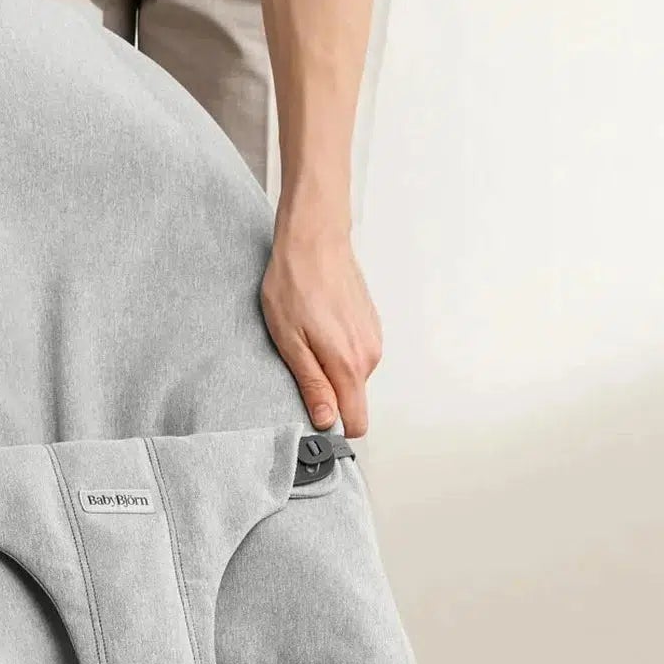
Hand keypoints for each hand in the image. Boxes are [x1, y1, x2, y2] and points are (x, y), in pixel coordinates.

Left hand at [259, 219, 381, 436]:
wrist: (314, 237)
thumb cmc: (295, 282)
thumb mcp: (290, 341)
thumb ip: (312, 384)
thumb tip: (325, 421)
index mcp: (349, 364)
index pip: (356, 422)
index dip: (333, 426)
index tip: (311, 414)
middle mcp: (369, 355)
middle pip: (352, 399)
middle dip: (327, 394)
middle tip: (298, 363)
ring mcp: (373, 338)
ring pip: (353, 377)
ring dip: (330, 368)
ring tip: (306, 338)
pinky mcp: (370, 325)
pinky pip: (355, 355)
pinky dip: (338, 350)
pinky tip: (319, 326)